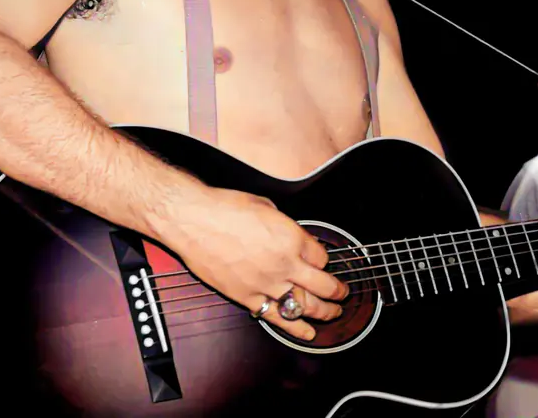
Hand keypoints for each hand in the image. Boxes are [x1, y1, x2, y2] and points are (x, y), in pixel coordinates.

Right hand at [163, 186, 347, 339]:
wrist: (193, 220)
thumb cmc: (224, 208)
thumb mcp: (265, 205)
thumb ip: (283, 223)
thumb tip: (290, 231)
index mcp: (291, 237)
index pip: (322, 257)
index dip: (326, 261)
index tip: (324, 262)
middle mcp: (284, 263)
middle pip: (323, 285)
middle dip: (338, 292)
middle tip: (343, 293)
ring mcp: (266, 283)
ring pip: (305, 306)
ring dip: (324, 313)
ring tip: (333, 314)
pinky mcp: (246, 297)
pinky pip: (276, 318)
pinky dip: (294, 328)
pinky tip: (305, 332)